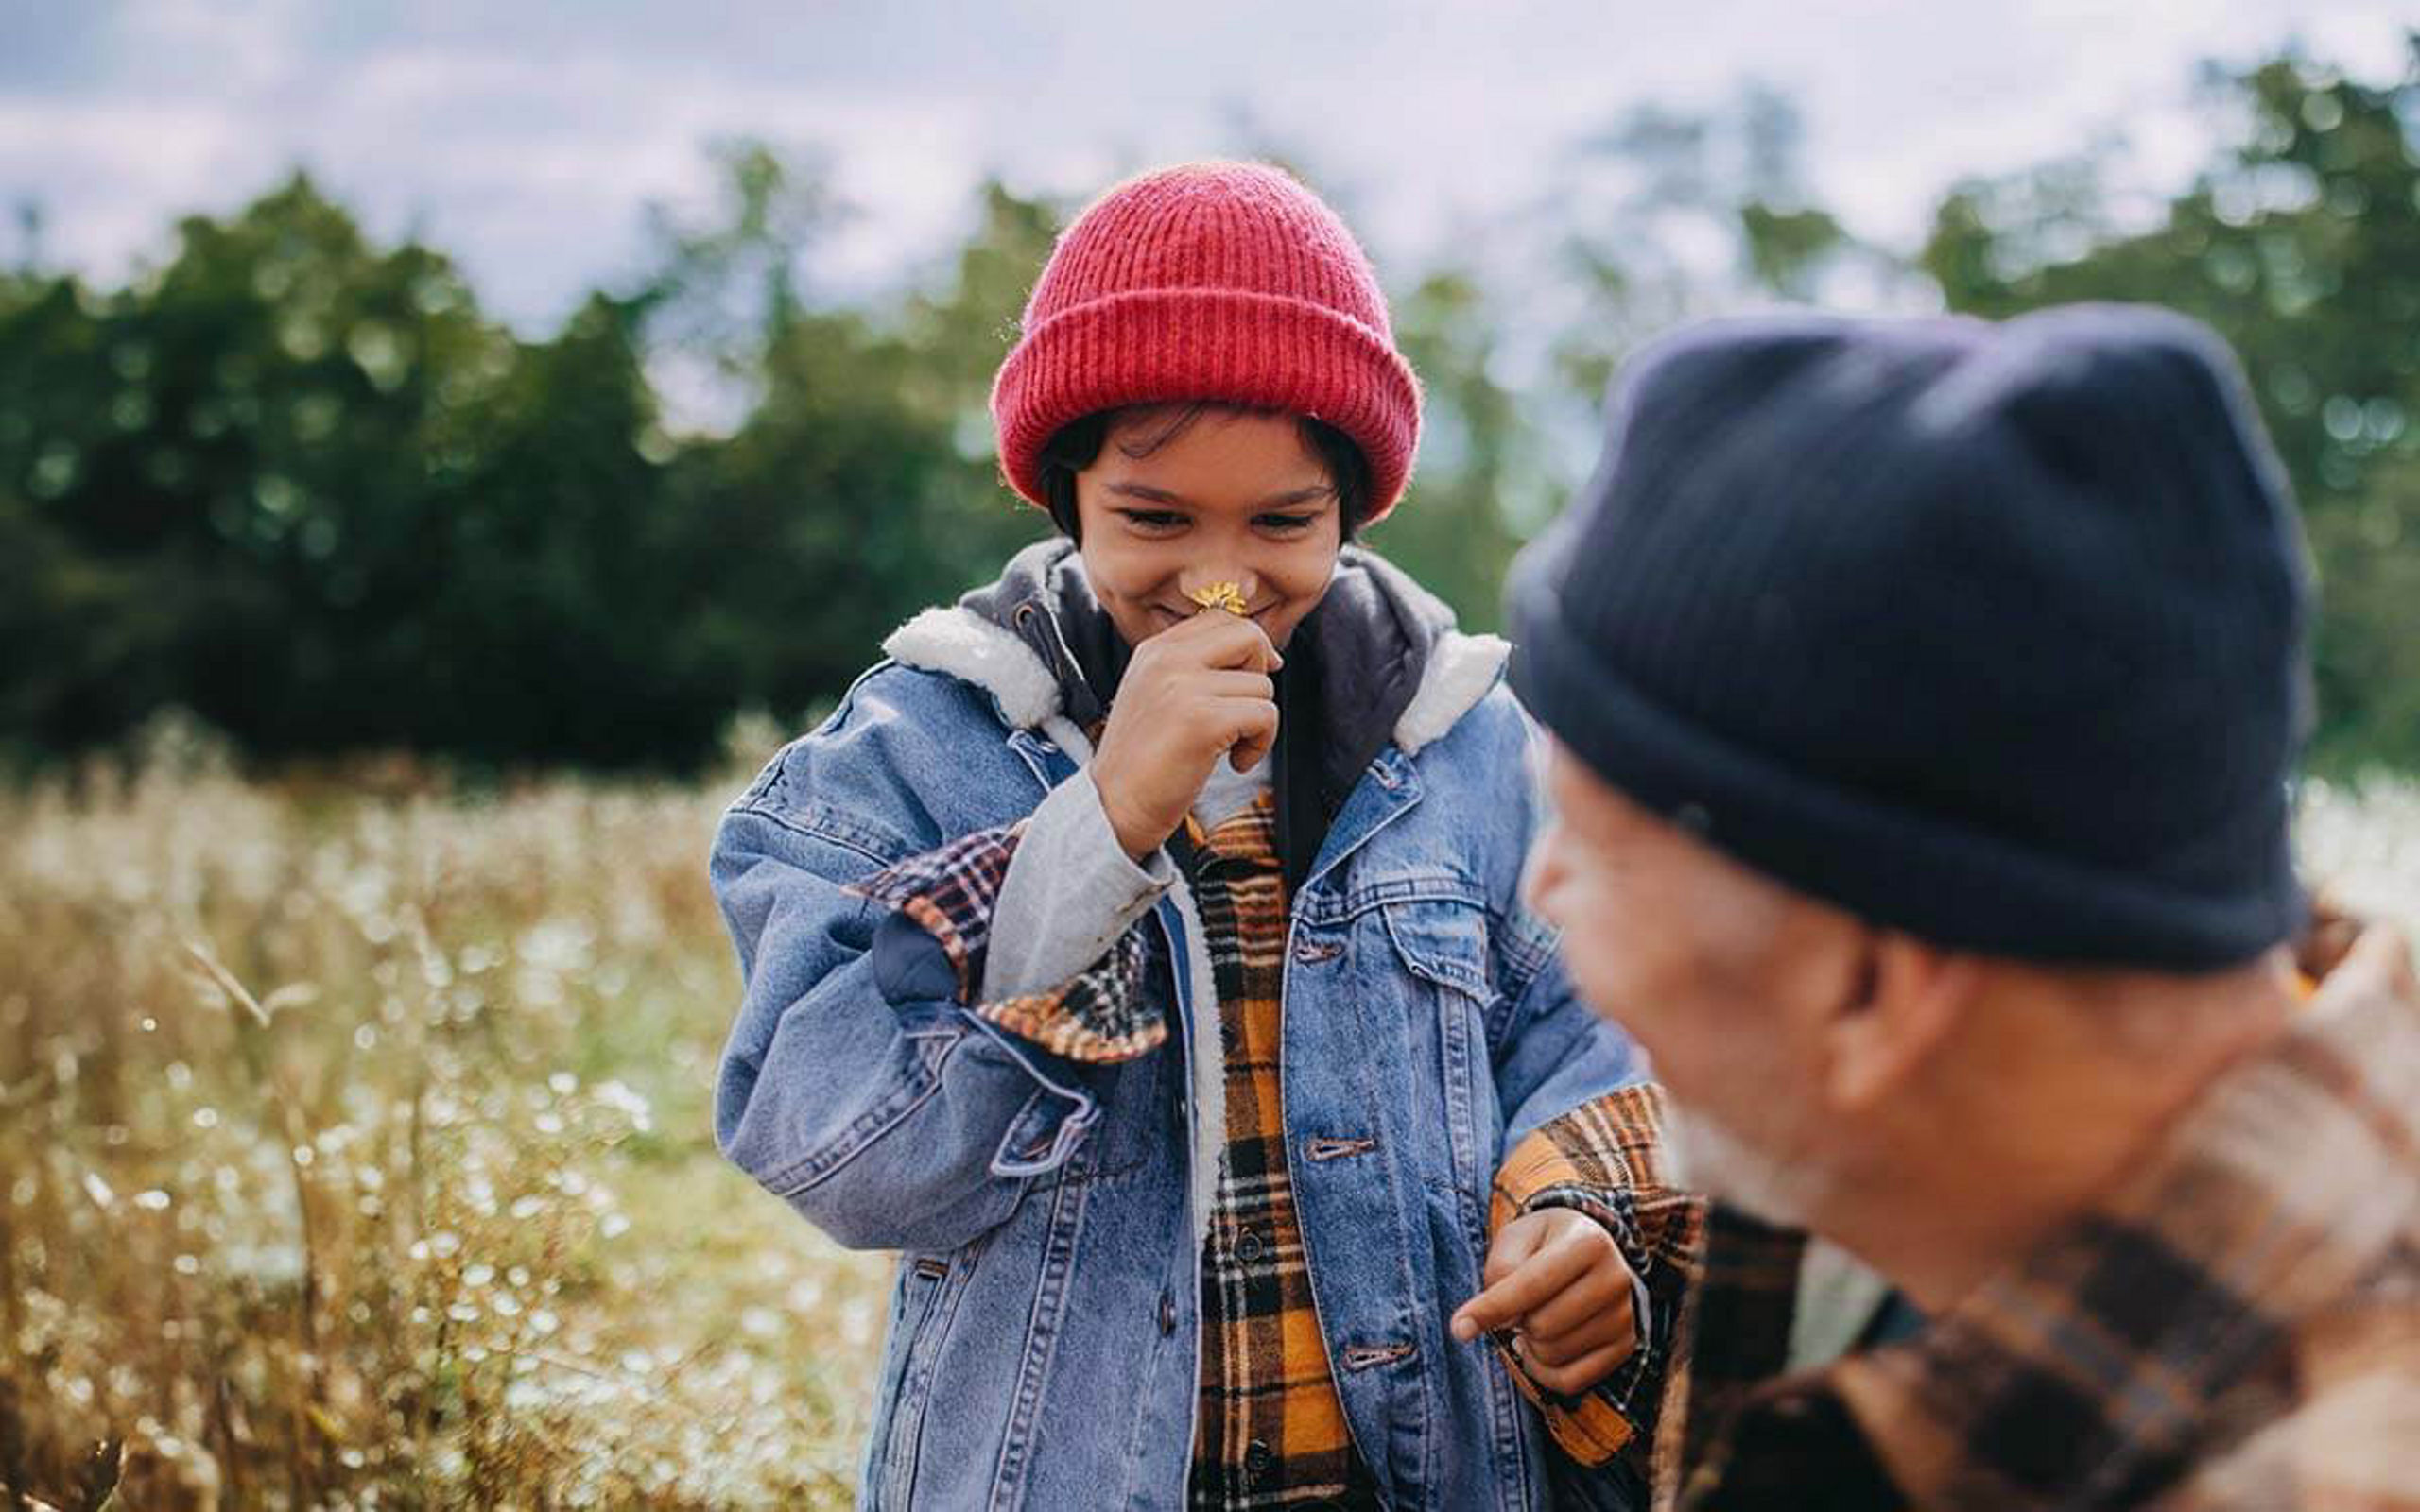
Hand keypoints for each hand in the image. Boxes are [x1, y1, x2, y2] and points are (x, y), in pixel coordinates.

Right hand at [1090, 609, 1281, 860]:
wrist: (1113, 808)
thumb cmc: (1144, 761)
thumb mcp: (1158, 695)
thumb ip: (1195, 667)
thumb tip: (1266, 653)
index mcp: (1154, 649)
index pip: (1221, 618)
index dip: (1248, 649)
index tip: (1247, 682)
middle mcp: (1166, 659)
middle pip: (1249, 636)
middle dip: (1261, 674)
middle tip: (1244, 711)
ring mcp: (1183, 687)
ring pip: (1263, 685)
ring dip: (1258, 723)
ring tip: (1229, 747)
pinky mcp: (1203, 721)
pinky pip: (1265, 715)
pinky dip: (1261, 744)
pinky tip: (1235, 762)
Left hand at [1449, 1208, 1638, 1396]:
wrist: (1590, 1249)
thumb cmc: (1543, 1243)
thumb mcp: (1515, 1238)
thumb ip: (1502, 1271)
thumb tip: (1506, 1322)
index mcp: (1588, 1241)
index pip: (1531, 1285)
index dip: (1490, 1308)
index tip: (1458, 1328)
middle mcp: (1616, 1278)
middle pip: (1542, 1325)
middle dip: (1516, 1320)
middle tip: (1520, 1304)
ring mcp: (1624, 1316)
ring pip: (1555, 1354)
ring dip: (1530, 1343)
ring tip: (1535, 1318)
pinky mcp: (1624, 1347)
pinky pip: (1571, 1381)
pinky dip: (1544, 1371)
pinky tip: (1540, 1347)